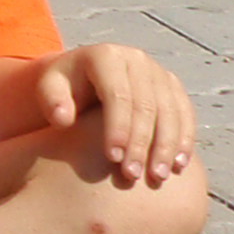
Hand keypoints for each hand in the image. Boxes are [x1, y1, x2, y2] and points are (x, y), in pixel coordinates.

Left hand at [37, 44, 195, 185]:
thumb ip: (52, 102)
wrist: (82, 78)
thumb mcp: (49, 89)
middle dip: (142, 143)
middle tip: (133, 175)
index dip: (118, 128)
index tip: (113, 159)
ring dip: (167, 147)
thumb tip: (63, 119)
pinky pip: (184, 113)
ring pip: (170, 111)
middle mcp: (137, 59)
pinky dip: (184, 140)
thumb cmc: (62, 89)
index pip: (117, 95)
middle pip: (147, 105)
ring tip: (157, 177)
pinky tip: (178, 165)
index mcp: (106, 56)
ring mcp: (158, 71)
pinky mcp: (172, 86)